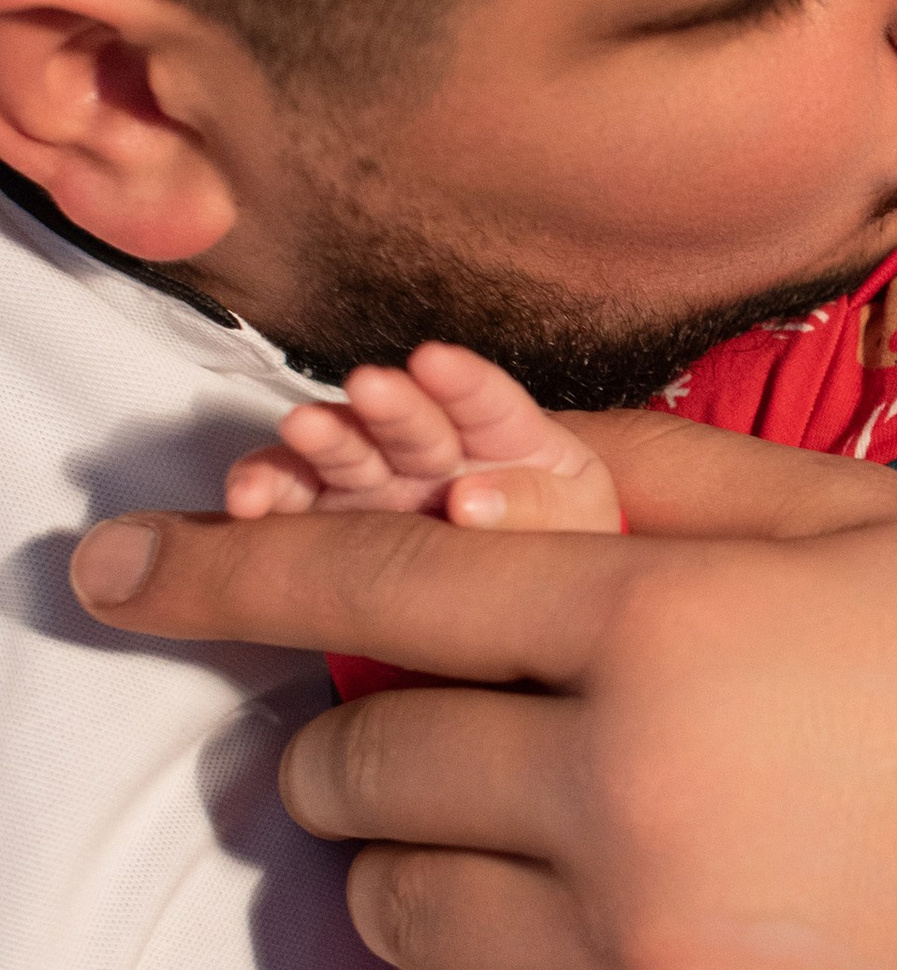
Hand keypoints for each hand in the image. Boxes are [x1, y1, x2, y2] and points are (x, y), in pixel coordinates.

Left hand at [67, 465, 896, 969]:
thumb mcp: (853, 515)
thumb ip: (639, 481)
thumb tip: (459, 475)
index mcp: (671, 622)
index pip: (373, 591)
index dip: (218, 574)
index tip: (109, 572)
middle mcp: (631, 791)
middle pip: (356, 767)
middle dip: (364, 732)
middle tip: (456, 714)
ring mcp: (647, 951)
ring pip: (390, 912)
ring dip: (410, 856)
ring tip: (532, 821)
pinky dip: (488, 966)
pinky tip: (604, 917)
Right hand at [223, 342, 621, 534]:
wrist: (521, 608)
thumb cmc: (555, 544)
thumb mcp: (576, 524)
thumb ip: (539, 506)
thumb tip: (473, 501)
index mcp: (502, 437)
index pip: (486, 401)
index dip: (462, 380)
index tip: (435, 361)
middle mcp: (433, 449)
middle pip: (410, 419)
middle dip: (389, 402)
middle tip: (371, 386)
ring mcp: (378, 479)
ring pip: (346, 448)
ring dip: (322, 437)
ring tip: (302, 429)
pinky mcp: (331, 516)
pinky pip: (292, 496)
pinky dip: (265, 491)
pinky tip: (248, 504)